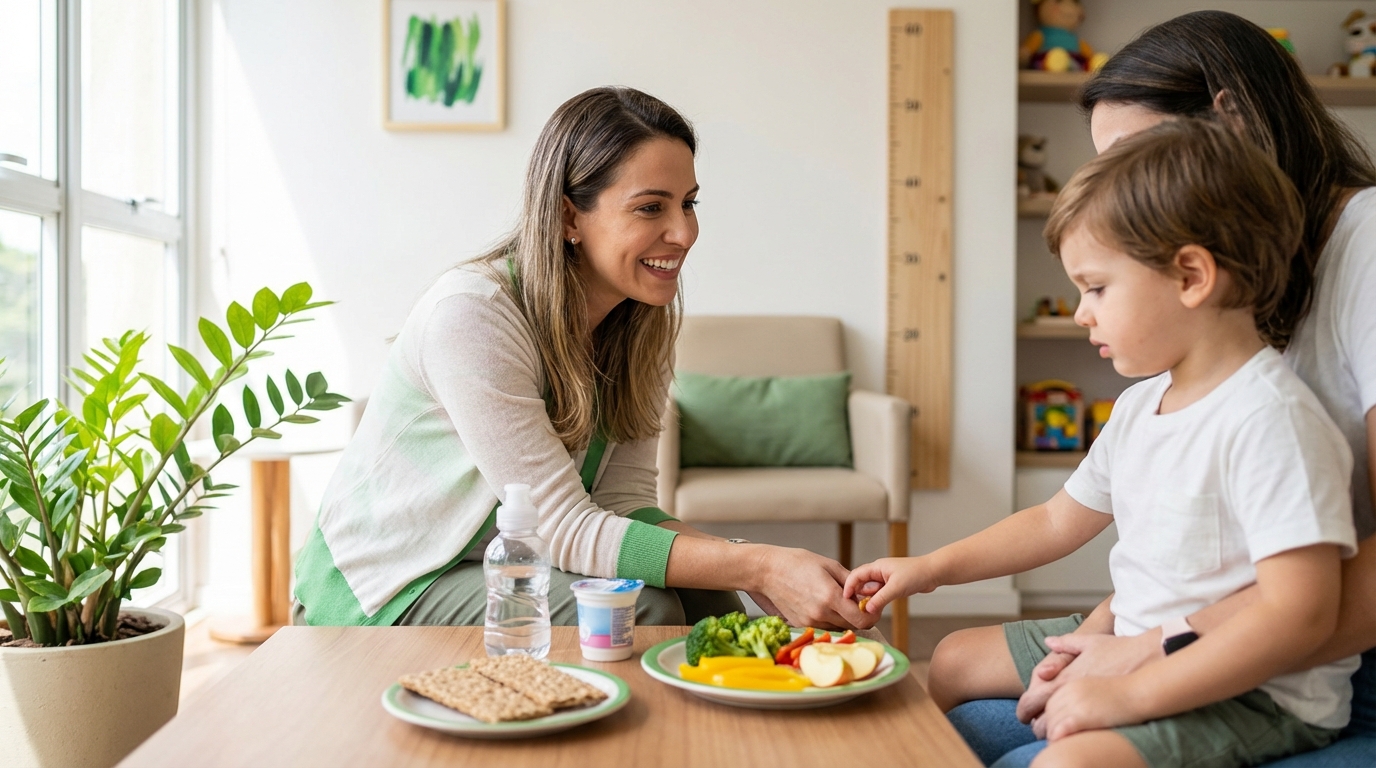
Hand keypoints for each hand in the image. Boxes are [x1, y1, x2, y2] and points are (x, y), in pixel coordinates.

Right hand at [752, 545, 874, 629]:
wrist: (766, 571)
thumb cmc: (796, 563)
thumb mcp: (828, 565)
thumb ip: (850, 582)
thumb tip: (865, 593)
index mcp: (830, 597)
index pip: (862, 620)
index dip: (872, 615)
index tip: (871, 607)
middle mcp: (820, 614)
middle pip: (852, 626)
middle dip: (858, 615)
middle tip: (856, 602)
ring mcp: (809, 622)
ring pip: (837, 627)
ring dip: (843, 618)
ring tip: (836, 600)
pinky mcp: (800, 624)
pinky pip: (823, 626)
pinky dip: (828, 619)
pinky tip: (821, 604)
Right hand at [842, 556, 938, 617]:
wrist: (934, 572)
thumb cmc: (916, 574)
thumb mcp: (896, 587)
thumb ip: (880, 599)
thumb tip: (866, 610)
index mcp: (877, 567)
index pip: (856, 575)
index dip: (848, 586)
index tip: (844, 599)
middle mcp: (879, 571)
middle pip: (861, 582)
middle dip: (856, 594)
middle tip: (852, 608)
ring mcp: (885, 578)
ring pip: (870, 590)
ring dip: (867, 599)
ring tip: (863, 611)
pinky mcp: (892, 585)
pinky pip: (879, 594)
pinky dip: (876, 601)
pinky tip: (875, 608)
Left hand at [1018, 631, 1161, 736]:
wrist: (1147, 662)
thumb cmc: (1123, 651)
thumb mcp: (1091, 642)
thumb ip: (1067, 644)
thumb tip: (1049, 641)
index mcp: (1066, 672)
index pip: (1034, 693)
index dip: (1027, 707)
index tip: (1026, 715)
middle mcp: (1068, 687)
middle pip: (1038, 712)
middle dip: (1034, 722)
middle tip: (1034, 728)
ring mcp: (1078, 701)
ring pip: (1049, 723)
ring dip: (1046, 731)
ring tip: (1048, 736)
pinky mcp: (1089, 714)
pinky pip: (1064, 730)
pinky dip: (1059, 736)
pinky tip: (1061, 740)